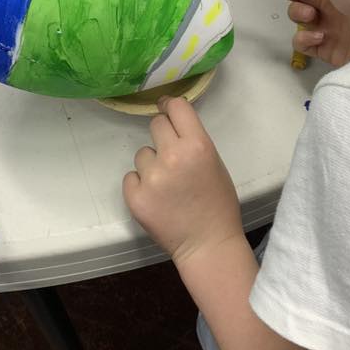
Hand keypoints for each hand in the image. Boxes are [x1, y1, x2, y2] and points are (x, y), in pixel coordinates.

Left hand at [122, 97, 243, 266]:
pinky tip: (156, 198)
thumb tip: (173, 122)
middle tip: (171, 154)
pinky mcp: (135, 196)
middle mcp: (173, 156)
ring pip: (142, 153)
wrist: (207, 243)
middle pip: (156, 124)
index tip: (165, 108)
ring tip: (167, 185)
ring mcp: (151, 177)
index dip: (170, 105)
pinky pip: (131, 177)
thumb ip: (194, 141)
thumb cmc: (218, 203)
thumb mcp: (215, 163)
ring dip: (151, 164)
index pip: (176, 107)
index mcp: (198, 145)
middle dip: (162, 135)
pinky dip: (140, 185)